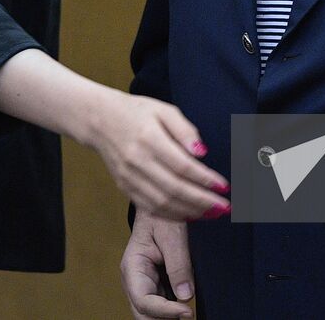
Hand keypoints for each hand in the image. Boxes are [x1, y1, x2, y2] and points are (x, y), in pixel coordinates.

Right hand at [84, 90, 229, 221]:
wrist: (99, 120)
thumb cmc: (136, 111)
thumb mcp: (163, 109)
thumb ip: (185, 130)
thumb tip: (202, 152)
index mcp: (149, 138)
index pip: (182, 166)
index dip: (205, 179)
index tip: (224, 187)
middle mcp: (137, 161)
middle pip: (174, 189)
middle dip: (203, 201)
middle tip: (225, 207)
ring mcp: (129, 177)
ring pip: (162, 203)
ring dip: (190, 212)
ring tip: (212, 214)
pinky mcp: (124, 187)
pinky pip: (150, 207)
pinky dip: (171, 215)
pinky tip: (189, 215)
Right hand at [122, 211, 193, 318]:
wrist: (159, 206)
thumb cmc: (162, 215)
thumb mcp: (173, 235)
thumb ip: (179, 265)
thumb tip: (185, 296)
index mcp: (133, 267)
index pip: (144, 301)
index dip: (165, 311)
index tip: (188, 312)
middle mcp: (134, 280)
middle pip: (143, 314)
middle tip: (188, 316)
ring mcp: (143, 283)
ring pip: (150, 313)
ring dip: (166, 317)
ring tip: (187, 315)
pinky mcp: (154, 284)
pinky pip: (159, 304)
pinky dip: (170, 312)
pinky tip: (184, 311)